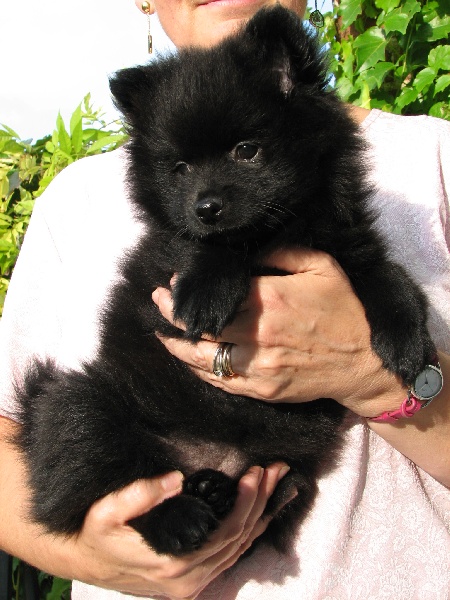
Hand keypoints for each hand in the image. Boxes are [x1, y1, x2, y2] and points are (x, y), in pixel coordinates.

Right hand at [37, 463, 288, 598]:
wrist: (84, 561)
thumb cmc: (96, 535)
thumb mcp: (105, 512)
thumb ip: (138, 495)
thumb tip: (174, 480)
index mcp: (174, 563)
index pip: (227, 531)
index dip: (247, 502)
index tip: (256, 472)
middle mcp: (188, 580)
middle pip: (240, 539)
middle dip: (261, 502)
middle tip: (275, 469)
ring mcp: (191, 584)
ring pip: (239, 550)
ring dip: (260, 514)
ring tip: (275, 483)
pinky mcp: (190, 581)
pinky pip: (229, 557)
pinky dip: (248, 532)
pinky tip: (258, 512)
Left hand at [152, 248, 405, 416]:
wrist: (364, 363)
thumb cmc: (345, 311)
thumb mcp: (322, 266)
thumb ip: (282, 253)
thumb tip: (247, 252)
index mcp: (272, 300)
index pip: (216, 294)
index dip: (190, 289)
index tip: (176, 280)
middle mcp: (259, 334)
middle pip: (201, 325)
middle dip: (172, 312)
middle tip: (158, 300)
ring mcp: (258, 367)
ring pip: (202, 357)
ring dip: (176, 343)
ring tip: (160, 331)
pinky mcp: (261, 389)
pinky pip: (219, 380)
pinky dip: (197, 368)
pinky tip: (186, 357)